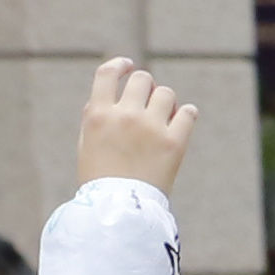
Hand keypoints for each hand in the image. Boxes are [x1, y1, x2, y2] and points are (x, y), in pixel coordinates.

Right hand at [73, 58, 194, 194]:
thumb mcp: (86, 142)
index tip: (128, 65)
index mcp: (98, 114)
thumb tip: (111, 94)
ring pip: (166, 94)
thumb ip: (96, 115)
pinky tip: (183, 120)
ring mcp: (151, 128)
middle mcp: (125, 115)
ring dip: (166, 101)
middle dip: (147, 87)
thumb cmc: (101, 178)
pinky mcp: (174, 143)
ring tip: (164, 117)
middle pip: (143, 79)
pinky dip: (187, 114)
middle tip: (149, 101)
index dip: (120, 65)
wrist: (120, 209)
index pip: (107, 73)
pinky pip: (189, 113)